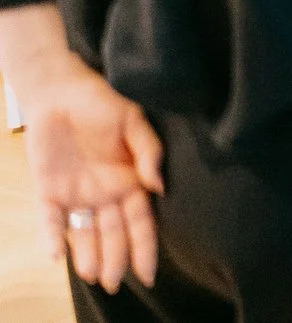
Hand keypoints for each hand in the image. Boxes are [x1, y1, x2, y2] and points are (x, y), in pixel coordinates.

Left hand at [17, 55, 160, 294]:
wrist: (62, 89)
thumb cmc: (104, 100)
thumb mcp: (134, 120)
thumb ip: (149, 151)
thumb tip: (158, 186)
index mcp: (131, 180)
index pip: (141, 221)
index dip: (145, 247)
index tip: (149, 273)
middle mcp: (106, 193)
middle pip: (113, 234)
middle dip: (116, 260)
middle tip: (114, 284)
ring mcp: (77, 193)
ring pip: (85, 233)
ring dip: (89, 256)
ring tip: (94, 277)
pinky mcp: (49, 190)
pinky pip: (51, 219)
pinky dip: (53, 237)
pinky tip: (57, 257)